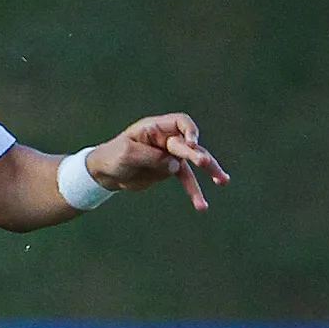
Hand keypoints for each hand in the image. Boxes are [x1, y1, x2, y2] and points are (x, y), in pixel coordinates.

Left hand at [87, 114, 229, 213]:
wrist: (105, 173)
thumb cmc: (113, 156)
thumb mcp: (128, 154)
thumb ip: (153, 158)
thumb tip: (175, 166)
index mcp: (155, 128)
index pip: (180, 123)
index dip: (189, 131)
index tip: (190, 144)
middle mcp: (166, 139)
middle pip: (189, 144)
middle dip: (197, 155)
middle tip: (205, 163)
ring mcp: (170, 155)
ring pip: (194, 162)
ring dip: (209, 171)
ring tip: (223, 180)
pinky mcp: (168, 171)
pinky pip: (186, 180)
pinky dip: (194, 191)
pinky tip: (201, 205)